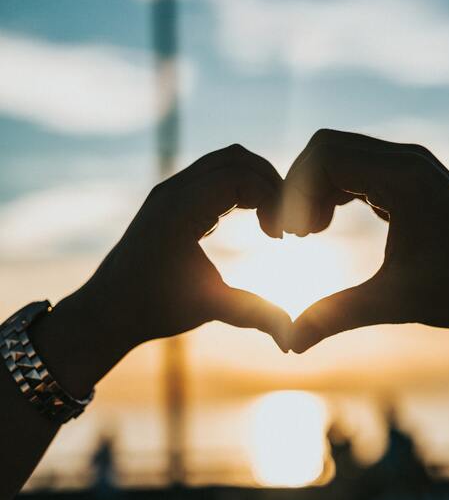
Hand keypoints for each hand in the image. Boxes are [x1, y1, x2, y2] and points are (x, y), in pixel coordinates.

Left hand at [34, 145, 291, 394]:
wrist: (107, 310)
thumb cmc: (153, 310)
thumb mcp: (208, 308)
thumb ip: (254, 315)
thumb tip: (292, 340)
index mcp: (180, 210)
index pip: (240, 176)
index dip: (273, 198)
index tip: (282, 237)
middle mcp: (173, 191)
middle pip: (237, 159)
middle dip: (270, 184)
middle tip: (285, 224)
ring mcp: (170, 190)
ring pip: (225, 161)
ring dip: (256, 183)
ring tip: (271, 223)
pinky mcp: (171, 198)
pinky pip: (213, 174)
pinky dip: (240, 188)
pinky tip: (252, 221)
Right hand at [280, 129, 448, 352]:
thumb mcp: (396, 302)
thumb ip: (337, 316)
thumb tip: (290, 343)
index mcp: (404, 180)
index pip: (325, 155)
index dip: (296, 191)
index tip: (293, 236)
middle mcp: (406, 161)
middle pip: (327, 147)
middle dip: (300, 187)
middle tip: (296, 236)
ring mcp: (411, 165)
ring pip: (341, 154)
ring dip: (317, 188)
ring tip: (310, 233)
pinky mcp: (412, 177)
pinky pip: (359, 166)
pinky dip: (335, 189)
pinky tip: (329, 225)